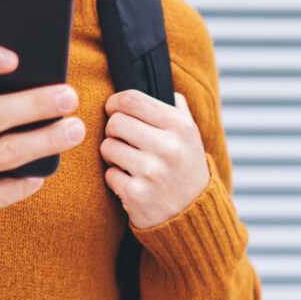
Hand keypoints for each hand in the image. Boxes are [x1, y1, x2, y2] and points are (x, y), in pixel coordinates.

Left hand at [101, 90, 209, 229]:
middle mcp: (168, 147)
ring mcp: (152, 171)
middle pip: (115, 122)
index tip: (115, 111)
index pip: (132, 99)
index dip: (115, 103)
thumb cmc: (185, 168)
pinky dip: (115, 178)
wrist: (192, 215)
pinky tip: (131, 182)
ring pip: (107, 147)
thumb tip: (158, 84)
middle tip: (123, 141)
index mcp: (180, 127)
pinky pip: (108, 174)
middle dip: (113, 131)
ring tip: (128, 162)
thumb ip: (176, 108)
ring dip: (112, 155)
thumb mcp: (191, 135)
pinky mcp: (136, 194)